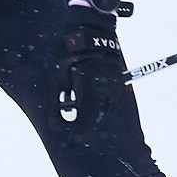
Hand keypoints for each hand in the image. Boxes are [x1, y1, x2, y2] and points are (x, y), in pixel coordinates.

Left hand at [58, 0, 130, 128]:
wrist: (92, 31)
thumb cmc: (68, 53)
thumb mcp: (56, 78)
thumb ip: (55, 104)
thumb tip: (57, 128)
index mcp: (90, 86)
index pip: (87, 118)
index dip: (80, 134)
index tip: (73, 146)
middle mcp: (107, 87)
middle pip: (97, 115)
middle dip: (84, 121)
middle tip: (72, 123)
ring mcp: (117, 85)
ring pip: (105, 109)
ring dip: (93, 110)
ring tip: (81, 98)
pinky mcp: (121, 82)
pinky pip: (111, 100)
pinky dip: (101, 102)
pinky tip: (91, 92)